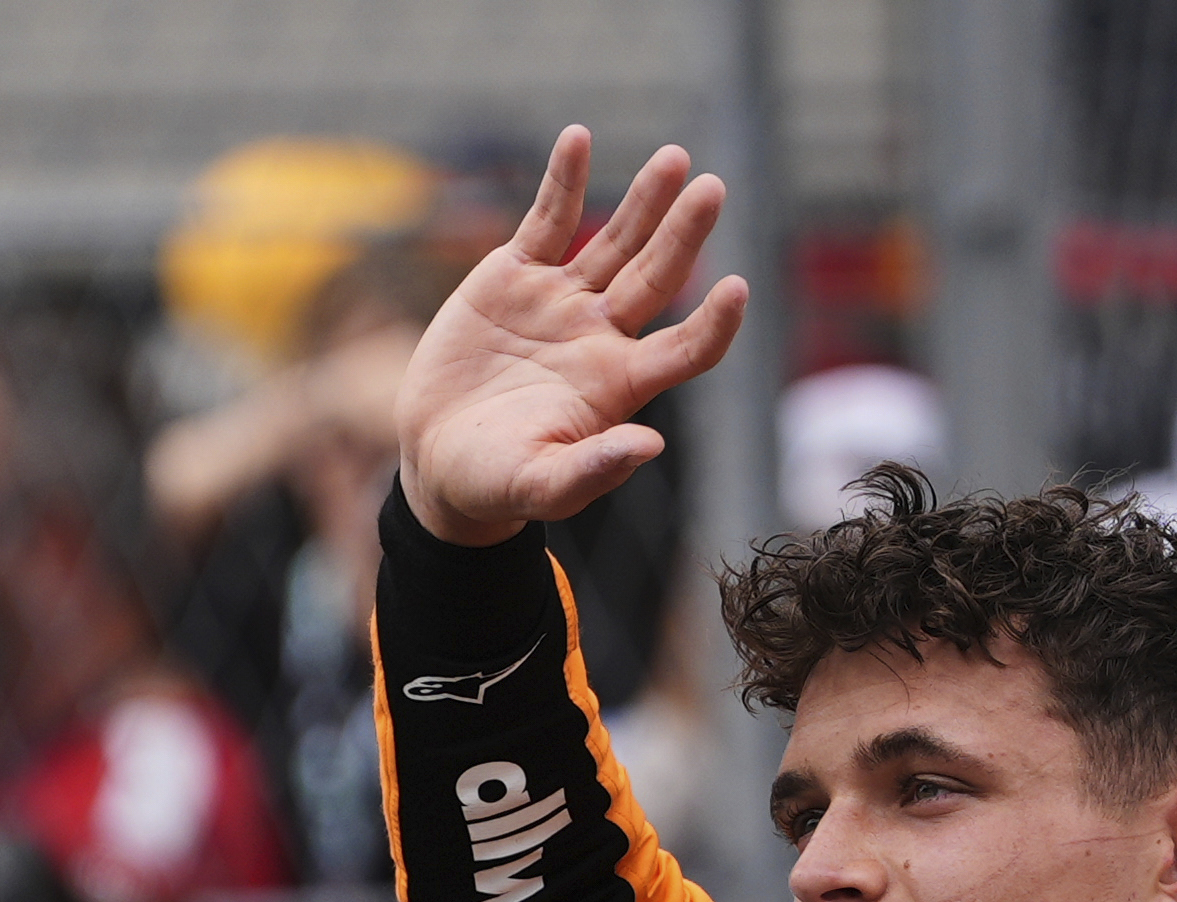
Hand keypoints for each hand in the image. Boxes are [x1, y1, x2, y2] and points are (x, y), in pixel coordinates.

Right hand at [394, 128, 747, 547]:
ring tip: (674, 159)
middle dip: (684, 233)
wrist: (438, 459)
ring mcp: (563, 301)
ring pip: (613, 241)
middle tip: (713, 189)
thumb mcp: (542, 486)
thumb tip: (650, 445)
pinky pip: (547, 220)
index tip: (737, 288)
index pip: (685, 349)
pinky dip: (563, 181)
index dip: (714, 323)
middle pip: (657, 277)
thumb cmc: (496, 485)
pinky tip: (578, 139)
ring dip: (643, 201)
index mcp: (620, 385)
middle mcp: (602, 336)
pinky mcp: (516, 277)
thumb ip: (594, 469)